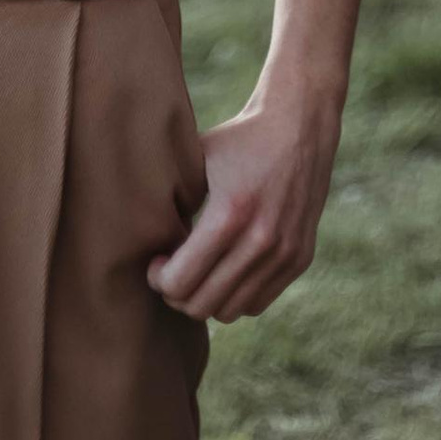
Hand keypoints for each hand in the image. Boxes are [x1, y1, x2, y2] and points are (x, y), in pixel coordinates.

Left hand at [148, 76, 341, 324]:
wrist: (299, 127)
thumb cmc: (237, 141)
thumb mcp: (196, 159)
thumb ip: (172, 200)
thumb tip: (141, 238)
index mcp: (229, 213)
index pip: (181, 281)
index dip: (159, 280)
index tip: (156, 261)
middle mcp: (261, 240)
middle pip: (203, 305)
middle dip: (177, 294)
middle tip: (170, 272)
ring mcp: (284, 253)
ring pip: (230, 311)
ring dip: (206, 299)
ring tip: (197, 272)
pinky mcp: (299, 259)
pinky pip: (257, 303)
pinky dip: (235, 296)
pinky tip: (224, 269)